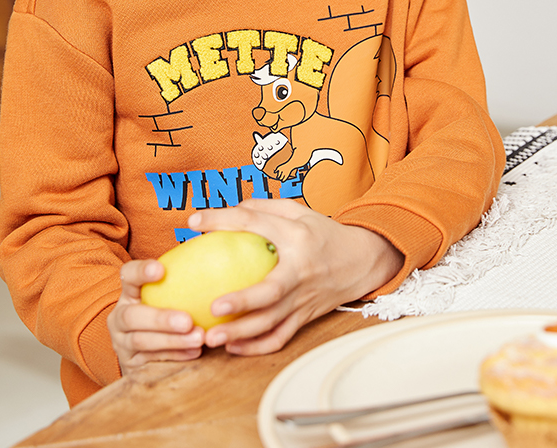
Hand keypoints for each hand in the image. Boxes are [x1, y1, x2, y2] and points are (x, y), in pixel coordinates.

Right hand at [107, 259, 204, 374]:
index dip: (141, 271)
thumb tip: (213, 238)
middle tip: (188, 320)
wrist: (147, 348)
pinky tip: (195, 352)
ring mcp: (122, 342)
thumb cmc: (169, 308)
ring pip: (142, 341)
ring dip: (173, 341)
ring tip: (199, 338)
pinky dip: (175, 356)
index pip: (128, 275)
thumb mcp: (170, 291)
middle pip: (132, 316)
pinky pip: (151, 360)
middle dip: (160, 318)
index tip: (160, 269)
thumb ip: (184, 273)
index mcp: (129, 292)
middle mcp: (120, 316)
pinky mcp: (131, 364)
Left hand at [187, 198, 402, 355]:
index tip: (193, 223)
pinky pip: (280, 337)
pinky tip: (232, 347)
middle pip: (271, 291)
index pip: (256, 224)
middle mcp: (301, 270)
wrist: (363, 260)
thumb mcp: (300, 211)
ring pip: (272, 322)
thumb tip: (228, 210)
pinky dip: (257, 347)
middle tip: (213, 307)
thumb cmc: (324, 234)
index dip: (223, 220)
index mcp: (297, 236)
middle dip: (243, 302)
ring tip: (211, 337)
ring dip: (242, 333)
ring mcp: (304, 298)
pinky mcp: (305, 317)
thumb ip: (265, 208)